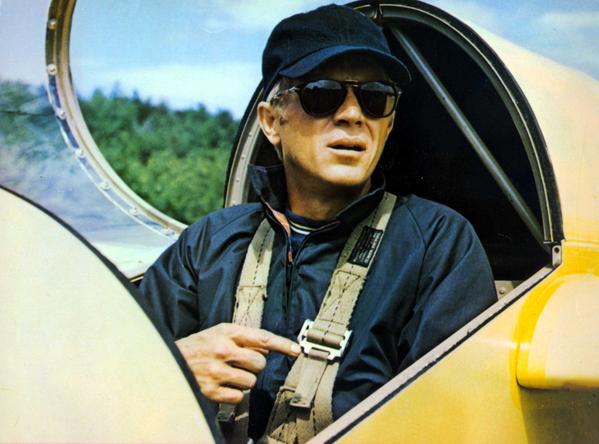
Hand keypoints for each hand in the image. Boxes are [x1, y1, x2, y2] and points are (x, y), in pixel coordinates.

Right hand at [176, 323, 300, 403]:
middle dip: (253, 365)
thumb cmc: (199, 346)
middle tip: (239, 363)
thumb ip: (243, 337)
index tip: (297, 349)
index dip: (282, 344)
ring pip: (251, 382)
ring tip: (228, 374)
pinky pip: (238, 396)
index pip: (262, 337)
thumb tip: (269, 348)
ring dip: (244, 380)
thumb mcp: (219, 332)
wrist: (168, 362)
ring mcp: (216, 371)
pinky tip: (222, 385)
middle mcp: (223, 350)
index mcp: (227, 332)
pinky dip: (234, 394)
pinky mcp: (211, 391)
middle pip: (260, 363)